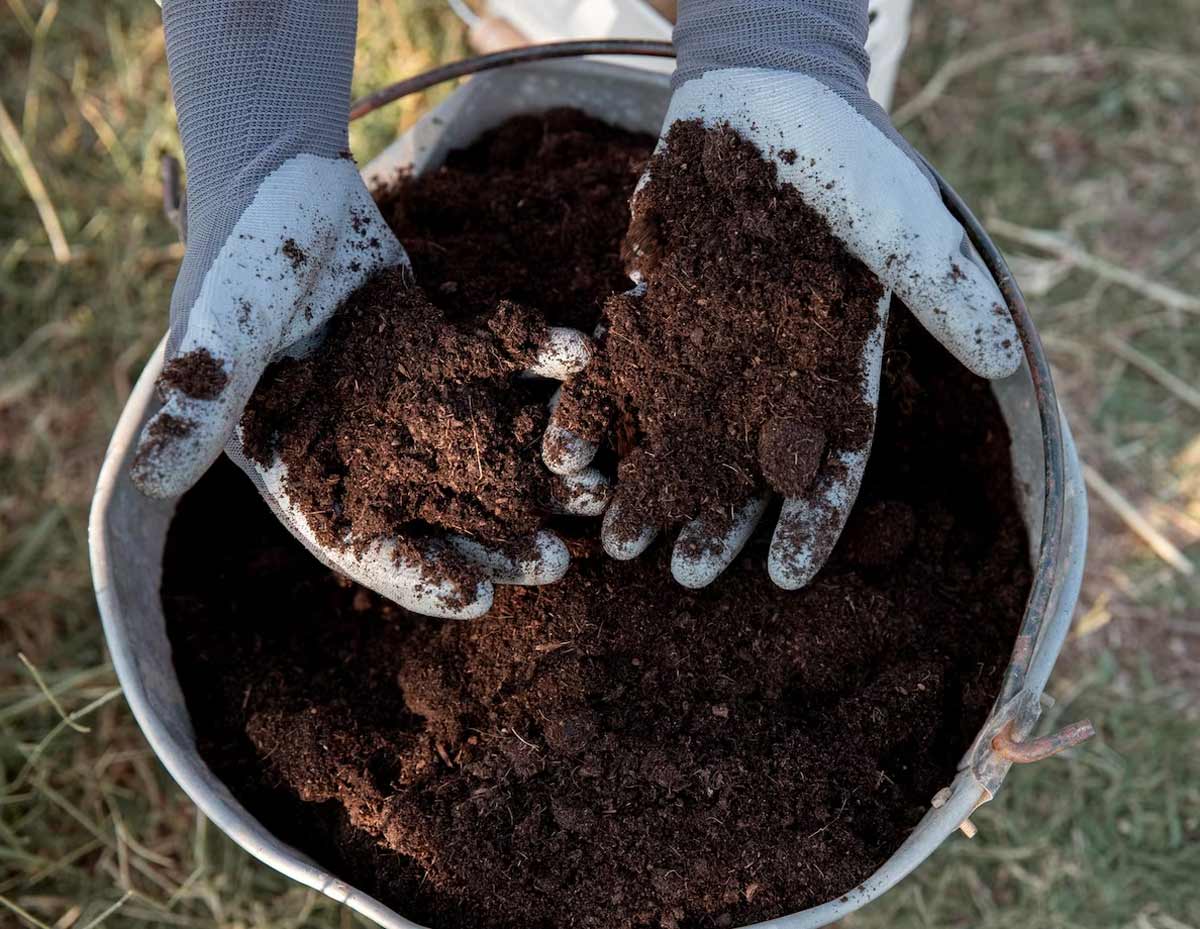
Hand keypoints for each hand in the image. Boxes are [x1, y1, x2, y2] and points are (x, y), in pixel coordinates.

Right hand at [132, 158, 604, 616]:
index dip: (415, 576)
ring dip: (538, 471)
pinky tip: (585, 368)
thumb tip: (148, 482)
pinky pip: (504, 369)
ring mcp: (410, 401)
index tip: (477, 600)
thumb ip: (198, 401)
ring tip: (596, 491)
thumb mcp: (217, 332)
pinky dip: (542, 367)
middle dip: (498, 540)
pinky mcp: (447, 351)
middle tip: (560, 562)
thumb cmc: (238, 258)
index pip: (358, 542)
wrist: (282, 177)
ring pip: (483, 451)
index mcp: (304, 463)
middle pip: (438, 511)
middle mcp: (364, 445)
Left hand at [545, 56, 1020, 590]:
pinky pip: (620, 373)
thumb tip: (1006, 357)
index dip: (810, 520)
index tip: (785, 577)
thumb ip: (944, 291)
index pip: (828, 461)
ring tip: (617, 538)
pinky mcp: (653, 313)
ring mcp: (707, 347)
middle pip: (742, 466)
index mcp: (832, 369)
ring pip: (676, 434)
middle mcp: (768, 373)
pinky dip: (596, 409)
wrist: (765, 96)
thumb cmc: (846, 160)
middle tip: (680, 576)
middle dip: (715, 522)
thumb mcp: (903, 221)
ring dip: (650, 486)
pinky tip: (568, 454)